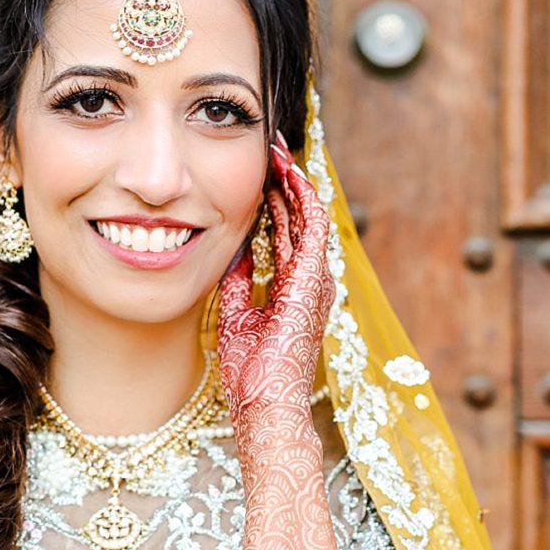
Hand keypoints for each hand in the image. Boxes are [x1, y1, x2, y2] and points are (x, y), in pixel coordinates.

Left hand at [217, 135, 333, 438]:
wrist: (263, 402)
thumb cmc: (251, 372)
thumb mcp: (238, 314)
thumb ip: (240, 281)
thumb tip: (234, 252)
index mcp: (292, 289)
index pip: (286, 233)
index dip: (274, 201)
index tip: (258, 173)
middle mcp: (309, 280)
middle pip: (300, 218)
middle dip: (285, 182)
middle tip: (270, 147)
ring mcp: (315, 279)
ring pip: (309, 216)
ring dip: (294, 181)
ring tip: (278, 150)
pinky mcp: (313, 280)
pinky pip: (312, 227)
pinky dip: (303, 197)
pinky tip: (289, 173)